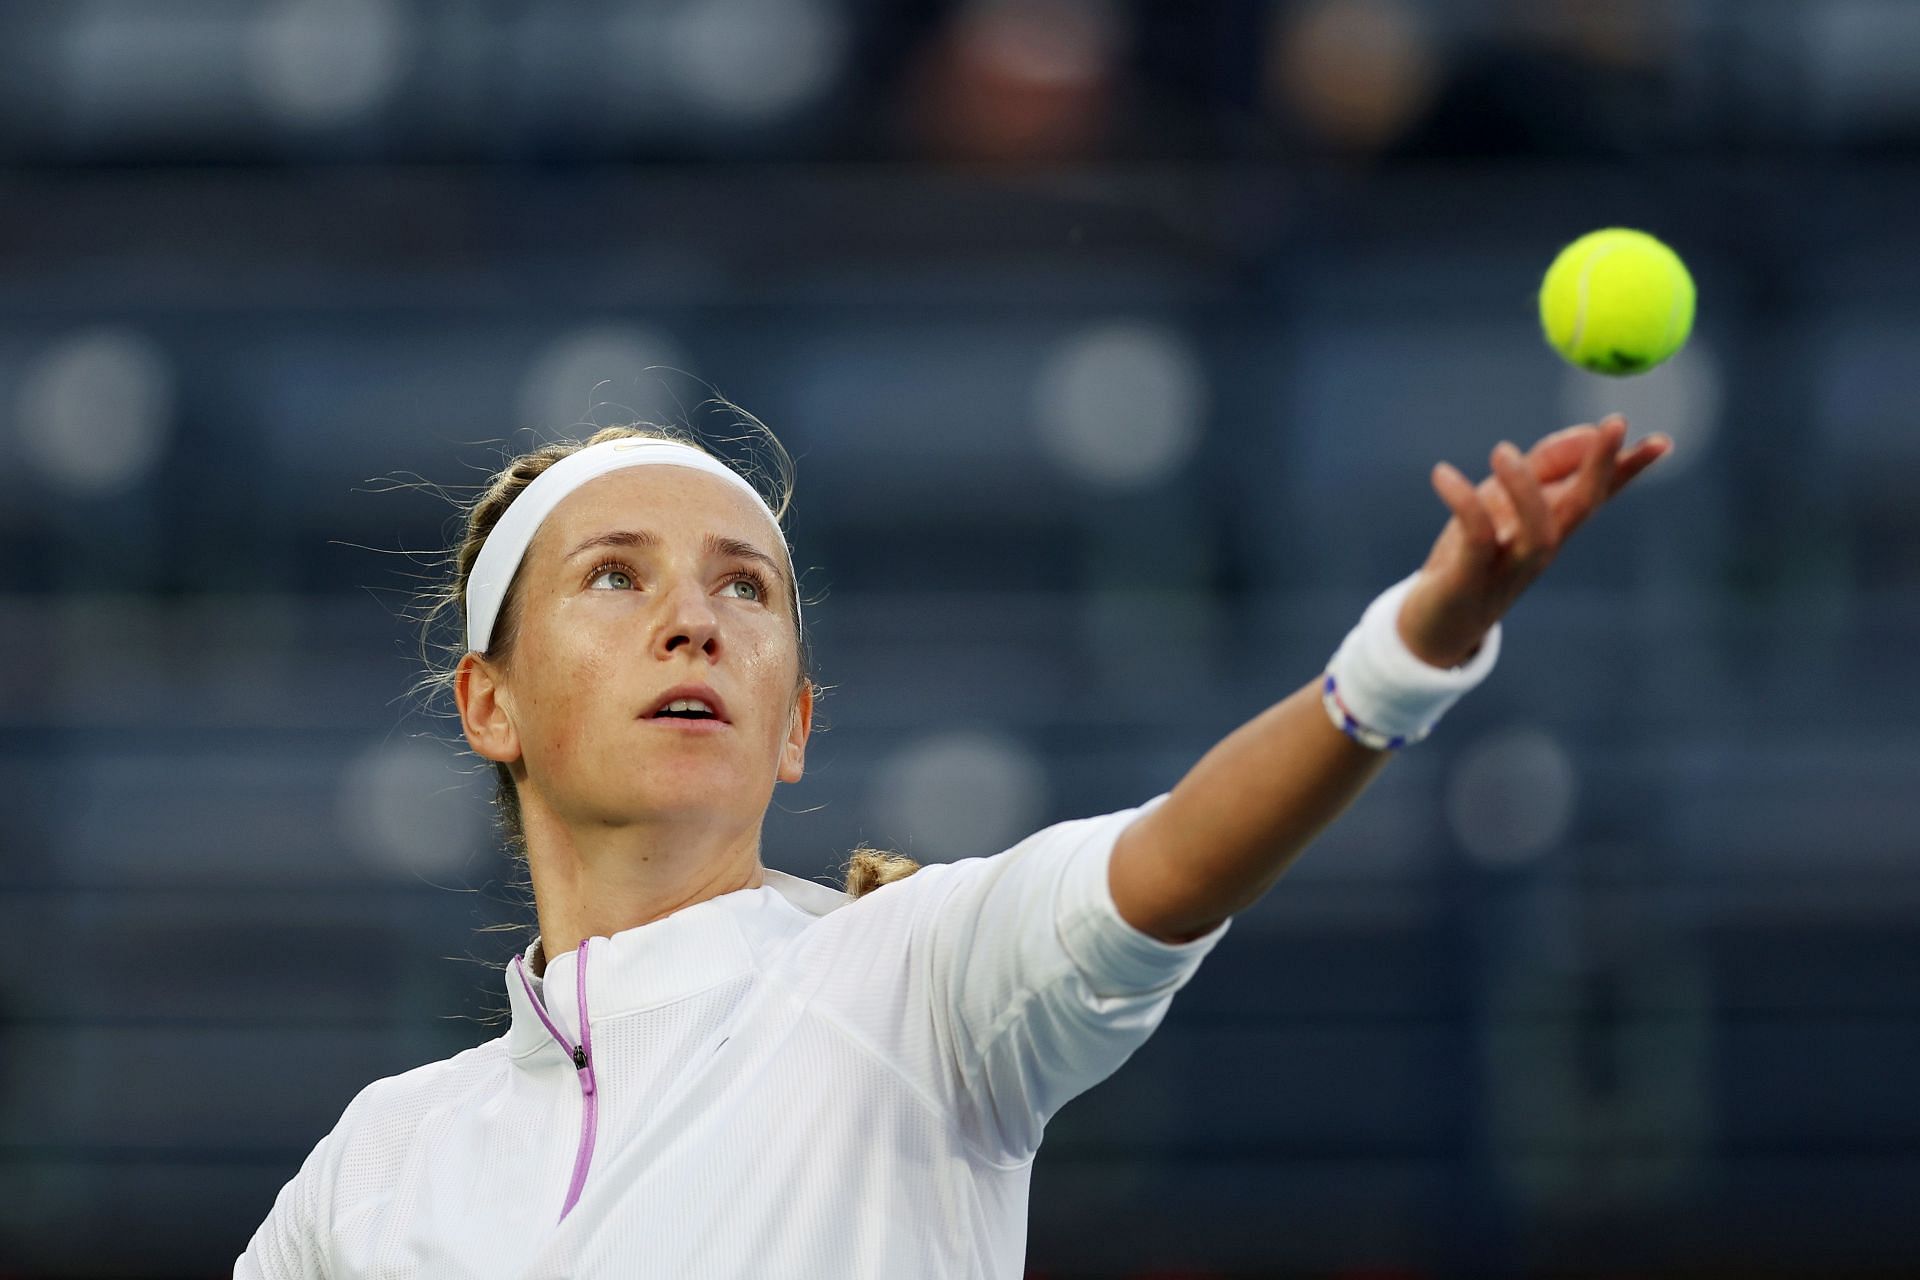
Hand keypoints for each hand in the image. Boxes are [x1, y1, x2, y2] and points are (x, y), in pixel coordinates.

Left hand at [1396, 413, 1672, 667]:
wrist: (1432, 625)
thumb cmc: (1473, 556)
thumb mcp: (1504, 502)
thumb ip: (1542, 467)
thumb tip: (1586, 433)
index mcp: (1552, 527)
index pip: (1599, 494)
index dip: (1629, 469)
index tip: (1662, 441)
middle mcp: (1540, 549)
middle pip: (1582, 508)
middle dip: (1602, 467)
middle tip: (1617, 423)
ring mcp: (1509, 568)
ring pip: (1539, 532)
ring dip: (1526, 489)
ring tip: (1502, 449)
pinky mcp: (1470, 579)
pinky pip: (1478, 539)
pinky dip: (1464, 504)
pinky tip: (1442, 475)